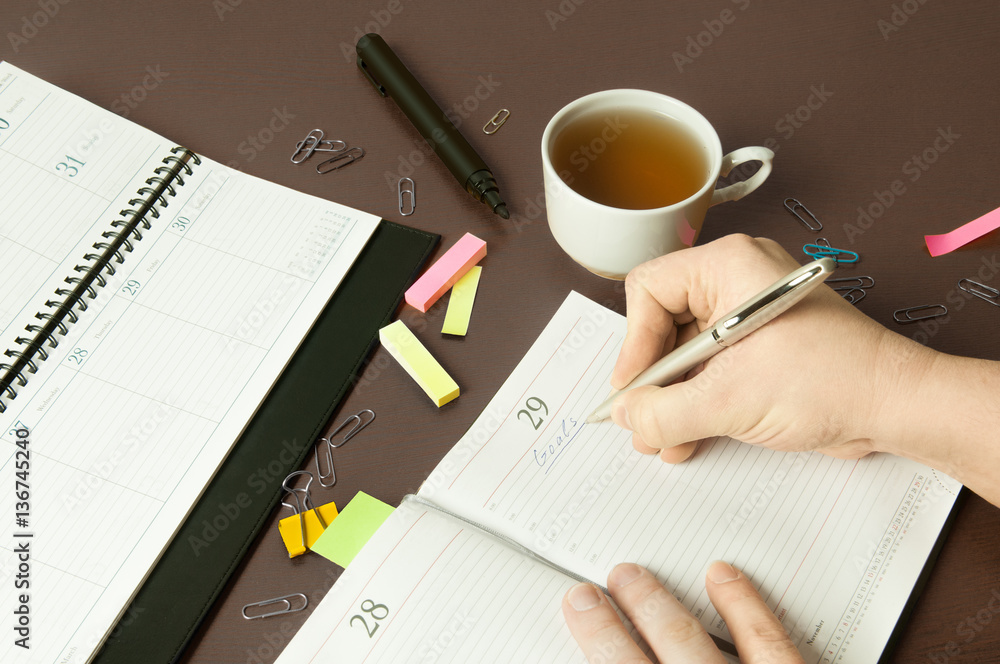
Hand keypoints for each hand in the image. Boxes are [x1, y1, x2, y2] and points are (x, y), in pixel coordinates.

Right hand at [562, 562, 803, 662]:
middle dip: (622, 613)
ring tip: (636, 576)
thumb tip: (616, 650)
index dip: (595, 635)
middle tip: (605, 582)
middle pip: (648, 648)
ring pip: (689, 640)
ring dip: (659, 604)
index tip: (578, 608)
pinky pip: (766, 641)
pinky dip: (743, 606)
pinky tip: (724, 578)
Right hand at [610, 234, 933, 462]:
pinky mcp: (758, 348)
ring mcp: (747, 317)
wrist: (895, 408)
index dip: (633, 342)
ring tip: (661, 439)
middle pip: (662, 325)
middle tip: (640, 419)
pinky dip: (694, 403)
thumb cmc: (834, 380)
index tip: (631, 387)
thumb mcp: (731, 400)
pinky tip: (685, 437)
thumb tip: (628, 416)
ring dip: (669, 400)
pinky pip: (708, 370)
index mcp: (728, 266)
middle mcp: (735, 283)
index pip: (649, 289)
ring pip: (683, 354)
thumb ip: (665, 411)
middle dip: (651, 380)